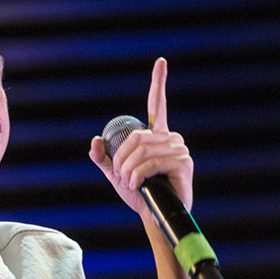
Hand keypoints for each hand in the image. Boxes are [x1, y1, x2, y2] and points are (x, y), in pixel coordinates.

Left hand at [88, 57, 193, 214]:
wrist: (153, 216)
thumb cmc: (139, 194)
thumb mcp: (115, 174)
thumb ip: (103, 157)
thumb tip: (95, 140)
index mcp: (156, 136)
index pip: (156, 104)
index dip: (158, 83)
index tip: (161, 62)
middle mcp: (169, 138)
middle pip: (137, 137)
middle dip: (121, 159)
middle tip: (120, 176)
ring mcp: (179, 149)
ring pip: (142, 150)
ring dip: (128, 170)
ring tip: (130, 183)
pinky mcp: (184, 162)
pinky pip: (152, 161)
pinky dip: (137, 175)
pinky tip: (138, 185)